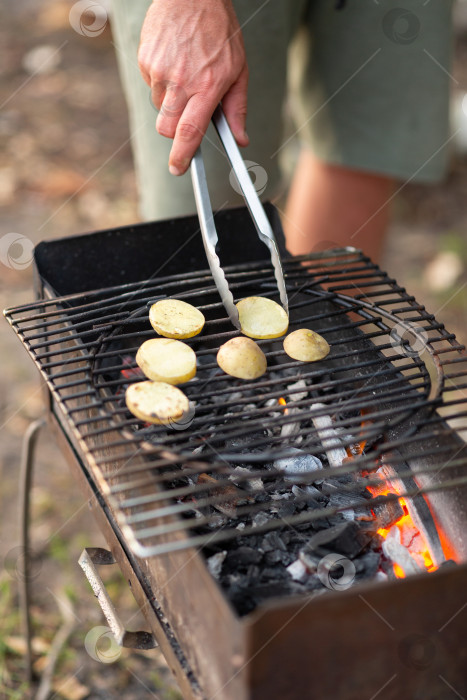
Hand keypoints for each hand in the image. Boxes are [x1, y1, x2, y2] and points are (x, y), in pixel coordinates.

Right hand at [138, 0, 248, 174]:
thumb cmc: (220, 32)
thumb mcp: (239, 69)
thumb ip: (237, 108)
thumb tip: (241, 139)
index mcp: (208, 86)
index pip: (190, 131)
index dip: (182, 155)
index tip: (178, 169)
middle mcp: (182, 81)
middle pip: (168, 128)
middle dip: (175, 131)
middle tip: (187, 114)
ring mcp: (160, 70)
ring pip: (160, 107)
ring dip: (170, 102)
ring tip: (185, 74)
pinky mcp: (146, 60)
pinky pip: (151, 85)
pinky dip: (161, 81)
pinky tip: (174, 60)